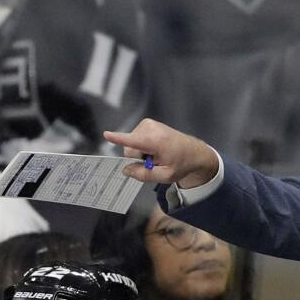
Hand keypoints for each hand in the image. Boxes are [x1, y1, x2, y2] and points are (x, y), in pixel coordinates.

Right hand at [103, 118, 220, 189]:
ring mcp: (147, 124)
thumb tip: (126, 170)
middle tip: (156, 161)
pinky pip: (135, 139)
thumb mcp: (165, 176)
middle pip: (130, 149)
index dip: (118, 139)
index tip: (106, 134)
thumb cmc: (181, 164)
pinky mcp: (146, 123)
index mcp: (156, 141)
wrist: (193, 152)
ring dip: (142, 153)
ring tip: (158, 154)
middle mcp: (150, 129)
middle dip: (138, 158)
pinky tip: (155, 149)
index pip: (133, 141)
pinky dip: (143, 146)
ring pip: (131, 145)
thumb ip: (144, 175)